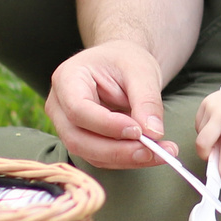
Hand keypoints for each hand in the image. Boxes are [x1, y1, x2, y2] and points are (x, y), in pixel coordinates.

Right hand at [43, 40, 168, 168]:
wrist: (121, 64)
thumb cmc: (126, 61)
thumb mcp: (142, 71)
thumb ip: (147, 100)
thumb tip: (154, 133)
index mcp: (67, 78)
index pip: (78, 109)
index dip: (106, 125)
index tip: (138, 131)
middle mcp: (59, 106)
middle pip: (78, 139)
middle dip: (117, 150)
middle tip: (153, 151)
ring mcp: (67, 126)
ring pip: (89, 153)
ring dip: (125, 158)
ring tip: (161, 153)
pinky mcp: (82, 140)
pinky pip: (100, 157)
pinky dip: (126, 159)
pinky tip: (151, 154)